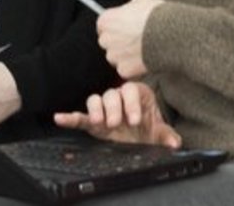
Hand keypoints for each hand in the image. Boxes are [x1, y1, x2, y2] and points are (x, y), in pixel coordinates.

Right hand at [54, 81, 180, 148]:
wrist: (141, 137)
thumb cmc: (149, 129)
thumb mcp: (160, 132)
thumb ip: (167, 136)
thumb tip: (174, 143)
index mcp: (137, 95)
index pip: (131, 90)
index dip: (131, 103)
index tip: (134, 120)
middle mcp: (119, 99)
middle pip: (111, 94)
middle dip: (113, 108)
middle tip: (116, 122)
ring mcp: (104, 109)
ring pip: (96, 100)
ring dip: (96, 110)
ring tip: (99, 122)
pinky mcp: (93, 121)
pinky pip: (80, 116)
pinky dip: (70, 117)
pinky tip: (60, 118)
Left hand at [97, 0, 163, 78]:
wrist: (170, 34)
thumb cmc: (156, 16)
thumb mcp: (142, 0)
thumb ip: (131, 5)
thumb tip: (133, 7)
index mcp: (106, 20)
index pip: (103, 26)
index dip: (115, 27)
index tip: (123, 28)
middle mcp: (106, 39)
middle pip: (108, 42)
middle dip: (118, 42)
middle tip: (135, 39)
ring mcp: (114, 56)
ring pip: (116, 58)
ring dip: (125, 55)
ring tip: (142, 49)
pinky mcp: (124, 70)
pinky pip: (125, 70)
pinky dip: (133, 67)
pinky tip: (145, 59)